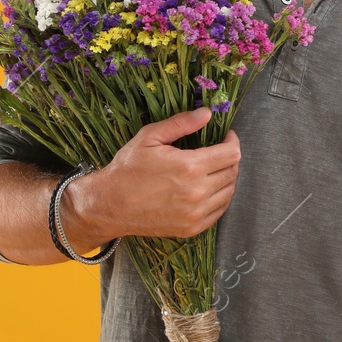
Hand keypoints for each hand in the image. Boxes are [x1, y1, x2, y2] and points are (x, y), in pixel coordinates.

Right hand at [62, 107, 241, 244]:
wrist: (108, 206)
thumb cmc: (127, 169)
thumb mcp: (149, 137)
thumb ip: (181, 123)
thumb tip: (208, 113)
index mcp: (189, 167)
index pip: (231, 154)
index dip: (232, 141)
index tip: (226, 137)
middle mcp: (197, 192)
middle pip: (233, 172)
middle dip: (229, 158)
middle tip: (217, 152)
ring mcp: (195, 214)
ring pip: (229, 192)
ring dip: (226, 178)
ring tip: (212, 169)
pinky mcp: (191, 228)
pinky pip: (219, 210)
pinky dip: (219, 197)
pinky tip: (208, 188)